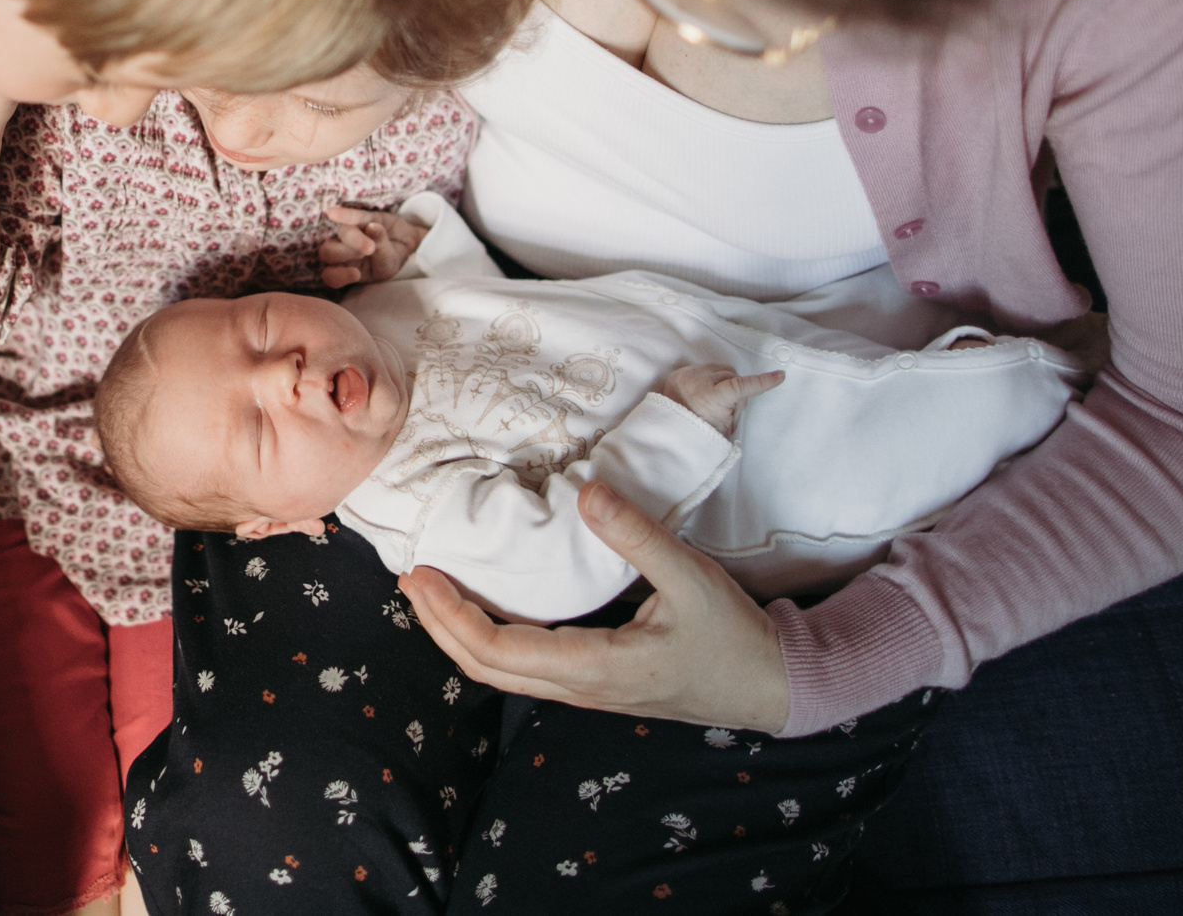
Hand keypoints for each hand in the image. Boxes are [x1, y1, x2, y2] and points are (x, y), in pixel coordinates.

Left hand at [318, 204, 425, 287]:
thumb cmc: (390, 260)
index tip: (356, 274)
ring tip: (371, 243)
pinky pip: (352, 216)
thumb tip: (372, 228)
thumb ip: (381, 251)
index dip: (337, 276)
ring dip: (354, 237)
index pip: (331, 276)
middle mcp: (340, 251)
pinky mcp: (360, 216)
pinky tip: (334, 213)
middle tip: (368, 252)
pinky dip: (346, 215)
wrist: (404, 243)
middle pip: (327, 252)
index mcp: (344, 270)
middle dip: (344, 253)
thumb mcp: (388, 264)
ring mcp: (348, 232)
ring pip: (342, 233)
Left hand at [400, 478, 791, 732]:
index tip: (422, 576)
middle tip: (410, 579)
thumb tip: (587, 492)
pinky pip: (527, 670)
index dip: (452, 616)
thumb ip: (638, 536)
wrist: (772, 686)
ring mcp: (586, 691)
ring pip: (503, 675)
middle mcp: (580, 688)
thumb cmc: (734, 638)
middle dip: (440, 627)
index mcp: (595, 668)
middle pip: (487, 670)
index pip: (500, 652)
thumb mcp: (692, 579)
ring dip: (461, 635)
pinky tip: (484, 611)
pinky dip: (491, 641)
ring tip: (433, 593)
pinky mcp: (595, 683)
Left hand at [660, 365, 784, 437]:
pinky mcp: (680, 372)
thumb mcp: (723, 429)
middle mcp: (698, 381)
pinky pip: (705, 369)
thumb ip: (735, 411)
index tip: (779, 376)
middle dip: (735, 393)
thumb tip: (741, 400)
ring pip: (721, 371)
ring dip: (723, 383)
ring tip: (713, 403)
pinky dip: (711, 380)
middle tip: (727, 412)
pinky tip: (706, 392)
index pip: (741, 386)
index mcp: (711, 397)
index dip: (762, 382)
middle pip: (733, 378)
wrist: (666, 431)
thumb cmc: (698, 433)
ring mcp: (688, 374)